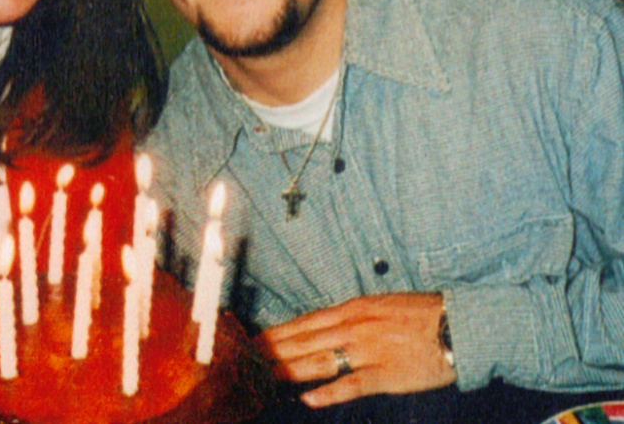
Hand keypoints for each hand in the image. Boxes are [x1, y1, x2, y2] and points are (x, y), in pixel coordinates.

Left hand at [257, 293, 456, 407]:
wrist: (460, 324)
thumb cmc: (420, 315)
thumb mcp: (379, 306)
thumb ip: (350, 317)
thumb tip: (321, 328)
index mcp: (351, 309)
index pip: (303, 323)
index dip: (275, 335)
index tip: (252, 343)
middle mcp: (354, 327)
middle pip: (303, 341)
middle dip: (271, 353)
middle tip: (244, 364)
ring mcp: (369, 351)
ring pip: (319, 361)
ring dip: (289, 371)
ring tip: (262, 379)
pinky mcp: (387, 374)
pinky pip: (353, 384)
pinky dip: (330, 392)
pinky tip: (309, 399)